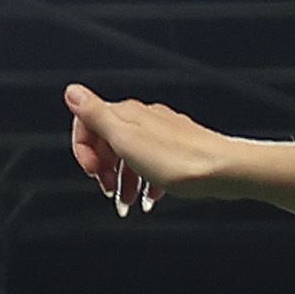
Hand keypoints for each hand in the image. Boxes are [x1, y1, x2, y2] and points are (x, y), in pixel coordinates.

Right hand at [64, 82, 236, 218]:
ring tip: (127, 202)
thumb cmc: (178, 160)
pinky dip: (146, 182)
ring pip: (131, 155)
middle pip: (108, 140)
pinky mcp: (180, 150)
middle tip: (108, 189)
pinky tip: (150, 198)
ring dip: (123, 180)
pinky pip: (154, 164)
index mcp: (126, 114)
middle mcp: (144, 118)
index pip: (87, 123)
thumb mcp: (125, 139)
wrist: (222, 170)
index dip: (83, 149)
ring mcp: (163, 133)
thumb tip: (71, 91)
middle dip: (103, 167)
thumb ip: (96, 115)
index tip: (91, 172)